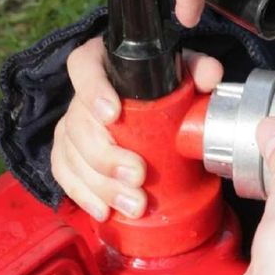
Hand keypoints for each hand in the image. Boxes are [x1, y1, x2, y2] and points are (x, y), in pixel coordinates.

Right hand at [51, 35, 222, 221]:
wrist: (150, 106)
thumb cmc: (161, 84)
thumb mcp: (180, 70)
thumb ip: (197, 69)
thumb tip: (210, 76)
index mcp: (101, 63)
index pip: (83, 66)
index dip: (93, 90)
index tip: (113, 114)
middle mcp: (79, 94)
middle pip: (78, 123)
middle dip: (106, 156)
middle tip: (137, 175)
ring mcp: (71, 124)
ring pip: (71, 154)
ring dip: (100, 185)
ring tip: (133, 204)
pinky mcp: (67, 152)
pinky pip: (64, 174)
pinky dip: (83, 194)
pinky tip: (104, 211)